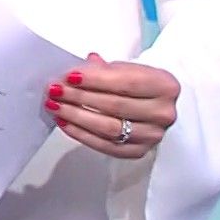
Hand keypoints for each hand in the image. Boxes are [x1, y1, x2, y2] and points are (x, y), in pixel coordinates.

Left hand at [46, 53, 178, 159]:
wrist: (156, 103)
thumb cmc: (138, 82)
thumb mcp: (127, 68)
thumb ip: (103, 69)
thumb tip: (75, 73)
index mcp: (165, 85)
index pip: (126, 82)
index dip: (95, 80)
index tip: (69, 76)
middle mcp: (163, 113)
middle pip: (114, 106)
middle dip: (79, 97)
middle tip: (55, 90)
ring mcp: (152, 135)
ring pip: (108, 128)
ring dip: (76, 116)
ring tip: (55, 106)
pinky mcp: (138, 151)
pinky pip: (105, 146)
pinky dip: (81, 134)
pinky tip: (65, 123)